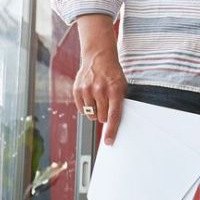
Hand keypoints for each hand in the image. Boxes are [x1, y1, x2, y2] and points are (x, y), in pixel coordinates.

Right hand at [71, 18, 128, 142]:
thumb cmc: (112, 73)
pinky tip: (90, 97)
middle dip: (105, 115)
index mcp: (115, 90)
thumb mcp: (122, 86)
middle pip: (102, 117)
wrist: (99, 57)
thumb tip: (114, 122)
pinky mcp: (77, 90)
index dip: (111, 130)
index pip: (114, 115)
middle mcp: (100, 90)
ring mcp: (87, 90)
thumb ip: (118, 103)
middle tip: (106, 104)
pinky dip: (86, 107)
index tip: (109, 141)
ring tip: (98, 99)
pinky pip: (82, 110)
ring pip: (91, 115)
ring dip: (95, 111)